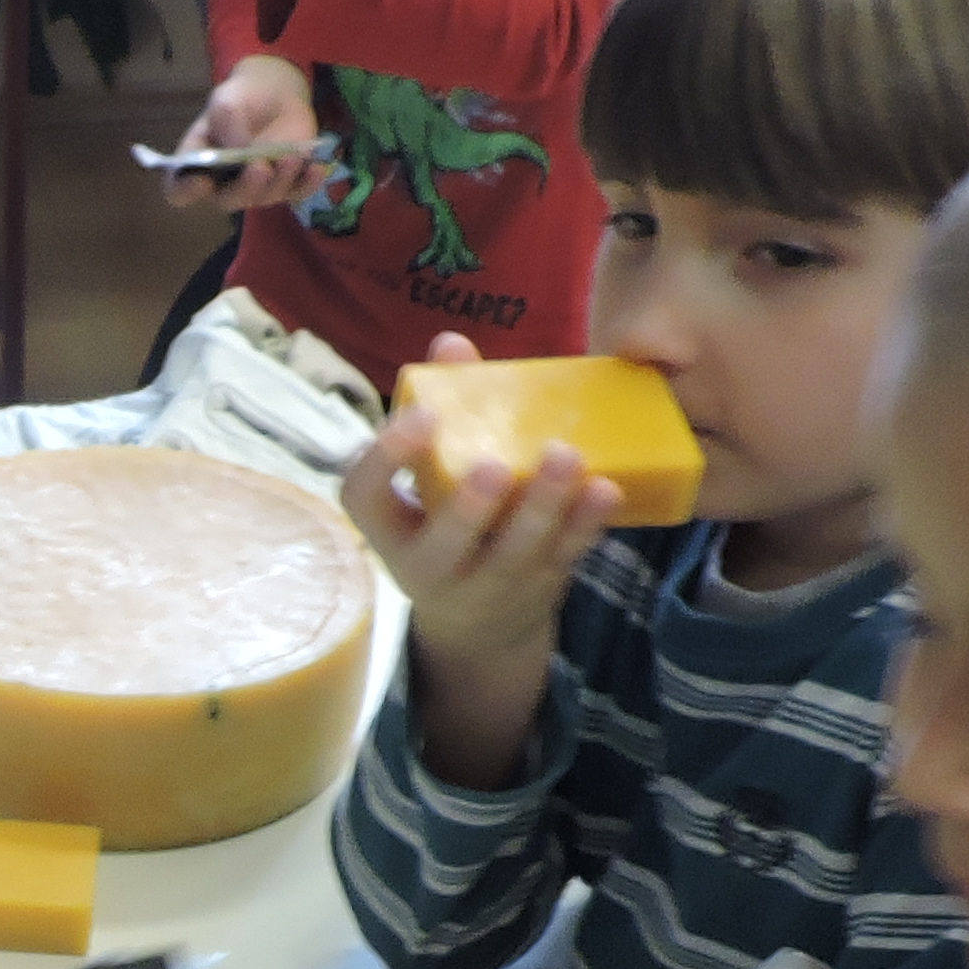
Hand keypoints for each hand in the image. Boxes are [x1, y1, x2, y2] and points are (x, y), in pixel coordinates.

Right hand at [165, 53, 324, 215]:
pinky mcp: (286, 184)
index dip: (186, 191)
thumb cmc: (241, 98)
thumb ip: (227, 122)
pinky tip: (317, 168)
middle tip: (259, 166)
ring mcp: (257, 187)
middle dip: (245, 188)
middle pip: (228, 201)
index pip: (179, 190)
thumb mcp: (227, 99)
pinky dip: (308, 185)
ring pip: (265, 198)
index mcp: (197, 164)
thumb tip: (239, 149)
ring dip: (280, 181)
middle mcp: (223, 183)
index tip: (202, 181)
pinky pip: (296, 194)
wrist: (274, 93)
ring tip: (292, 156)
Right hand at [344, 334, 624, 678]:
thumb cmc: (448, 523)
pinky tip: (605, 488)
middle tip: (496, 462)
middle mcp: (428, 568)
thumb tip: (450, 344)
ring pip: (513, 555)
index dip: (385, 459)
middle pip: (443, 545)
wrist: (479, 623)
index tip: (422, 417)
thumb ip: (445, 410)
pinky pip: (563, 560)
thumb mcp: (433, 478)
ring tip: (565, 455)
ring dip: (543, 506)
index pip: (362, 498)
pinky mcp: (538, 590)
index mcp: (390, 530)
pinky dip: (586, 524)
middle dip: (470, 507)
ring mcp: (486, 587)